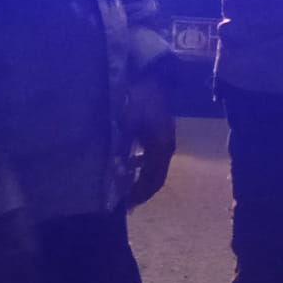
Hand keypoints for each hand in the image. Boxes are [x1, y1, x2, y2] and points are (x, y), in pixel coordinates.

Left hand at [126, 73, 176, 207]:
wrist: (154, 78)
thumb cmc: (140, 100)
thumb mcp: (128, 123)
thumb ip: (123, 147)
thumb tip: (116, 169)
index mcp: (161, 147)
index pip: (154, 180)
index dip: (141, 194)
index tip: (126, 204)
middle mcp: (167, 148)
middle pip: (157, 178)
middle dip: (143, 191)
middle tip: (126, 201)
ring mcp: (166, 140)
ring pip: (156, 168)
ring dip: (143, 179)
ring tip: (127, 186)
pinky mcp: (162, 134)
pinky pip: (155, 157)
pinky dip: (144, 166)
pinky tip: (131, 164)